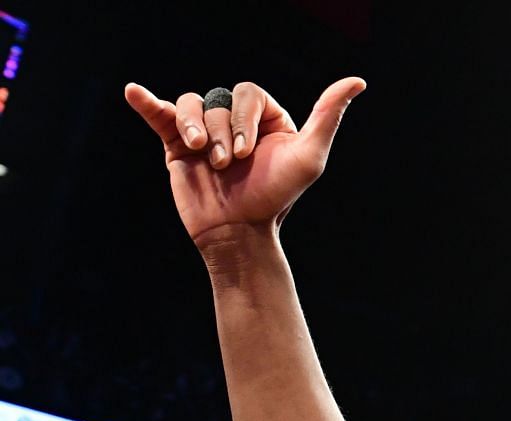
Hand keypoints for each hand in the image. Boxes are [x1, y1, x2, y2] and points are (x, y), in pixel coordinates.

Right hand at [123, 78, 363, 251]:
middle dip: (223, 132)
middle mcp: (235, 121)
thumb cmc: (276, 198)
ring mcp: (204, 131)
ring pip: (192, 104)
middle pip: (218, 98)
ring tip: (203, 157)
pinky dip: (146, 102)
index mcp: (267, 119)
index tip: (248, 155)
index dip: (244, 120)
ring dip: (196, 129)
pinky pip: (159, 114)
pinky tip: (135, 93)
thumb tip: (357, 81)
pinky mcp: (177, 144)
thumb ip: (328, 116)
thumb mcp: (308, 157)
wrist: (238, 233)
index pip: (247, 94)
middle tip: (228, 165)